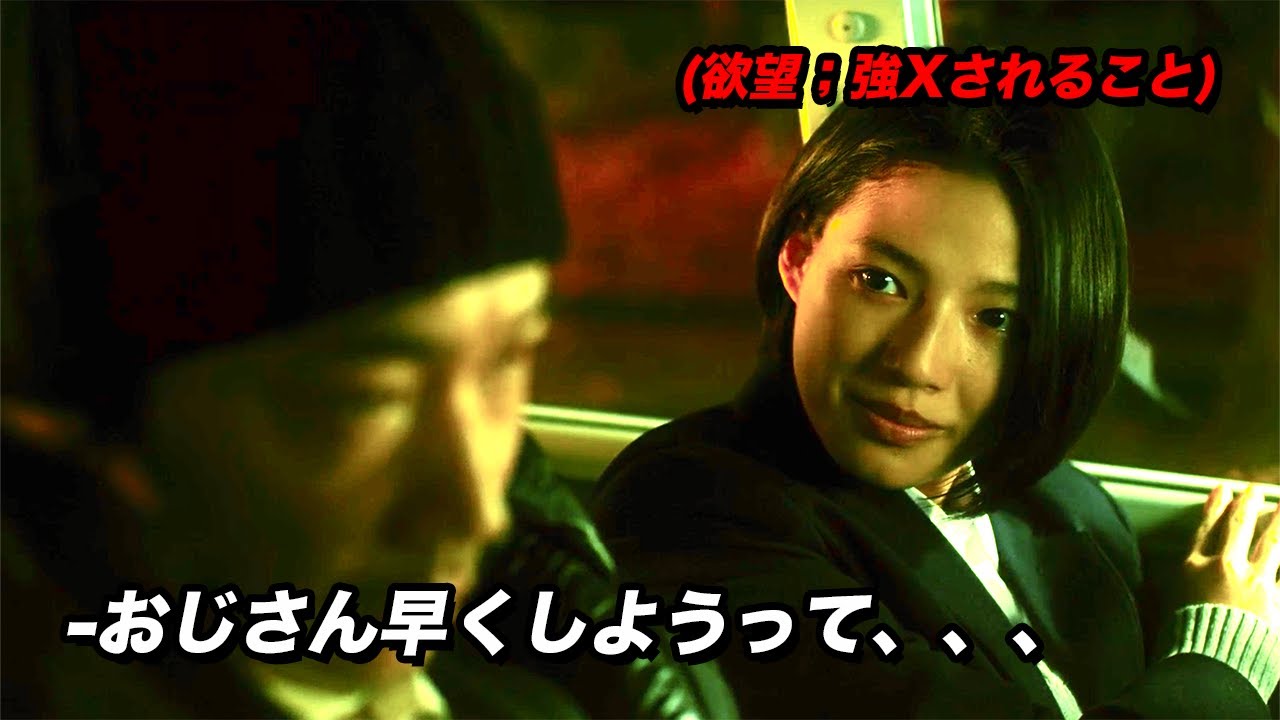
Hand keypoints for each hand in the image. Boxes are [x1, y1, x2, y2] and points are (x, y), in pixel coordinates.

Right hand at [1182, 483, 1279, 628]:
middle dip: (1247, 504)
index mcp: (1194, 568)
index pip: (1206, 529)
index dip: (1215, 507)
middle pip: (1238, 527)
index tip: (1222, 490)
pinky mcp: (1274, 598)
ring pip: (1271, 542)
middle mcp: (1223, 567)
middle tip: (1255, 490)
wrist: (1209, 662)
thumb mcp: (1175, 605)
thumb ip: (1188, 585)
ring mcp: (1252, 581)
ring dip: (1279, 522)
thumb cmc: (1187, 640)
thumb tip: (1191, 575)